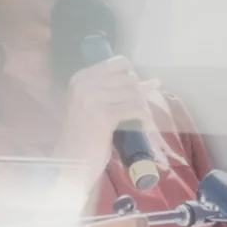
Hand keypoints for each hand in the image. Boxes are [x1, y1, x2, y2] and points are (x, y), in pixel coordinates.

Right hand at [55, 57, 182, 177]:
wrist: (71, 163)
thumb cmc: (85, 136)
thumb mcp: (98, 107)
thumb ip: (121, 91)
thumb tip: (155, 81)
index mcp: (80, 79)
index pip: (119, 63)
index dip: (131, 77)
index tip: (132, 93)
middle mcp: (84, 85)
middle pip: (128, 78)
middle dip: (138, 93)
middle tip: (137, 109)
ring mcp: (92, 99)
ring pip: (133, 93)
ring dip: (141, 105)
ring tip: (139, 118)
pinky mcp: (104, 115)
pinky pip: (133, 108)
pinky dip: (142, 115)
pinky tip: (143, 123)